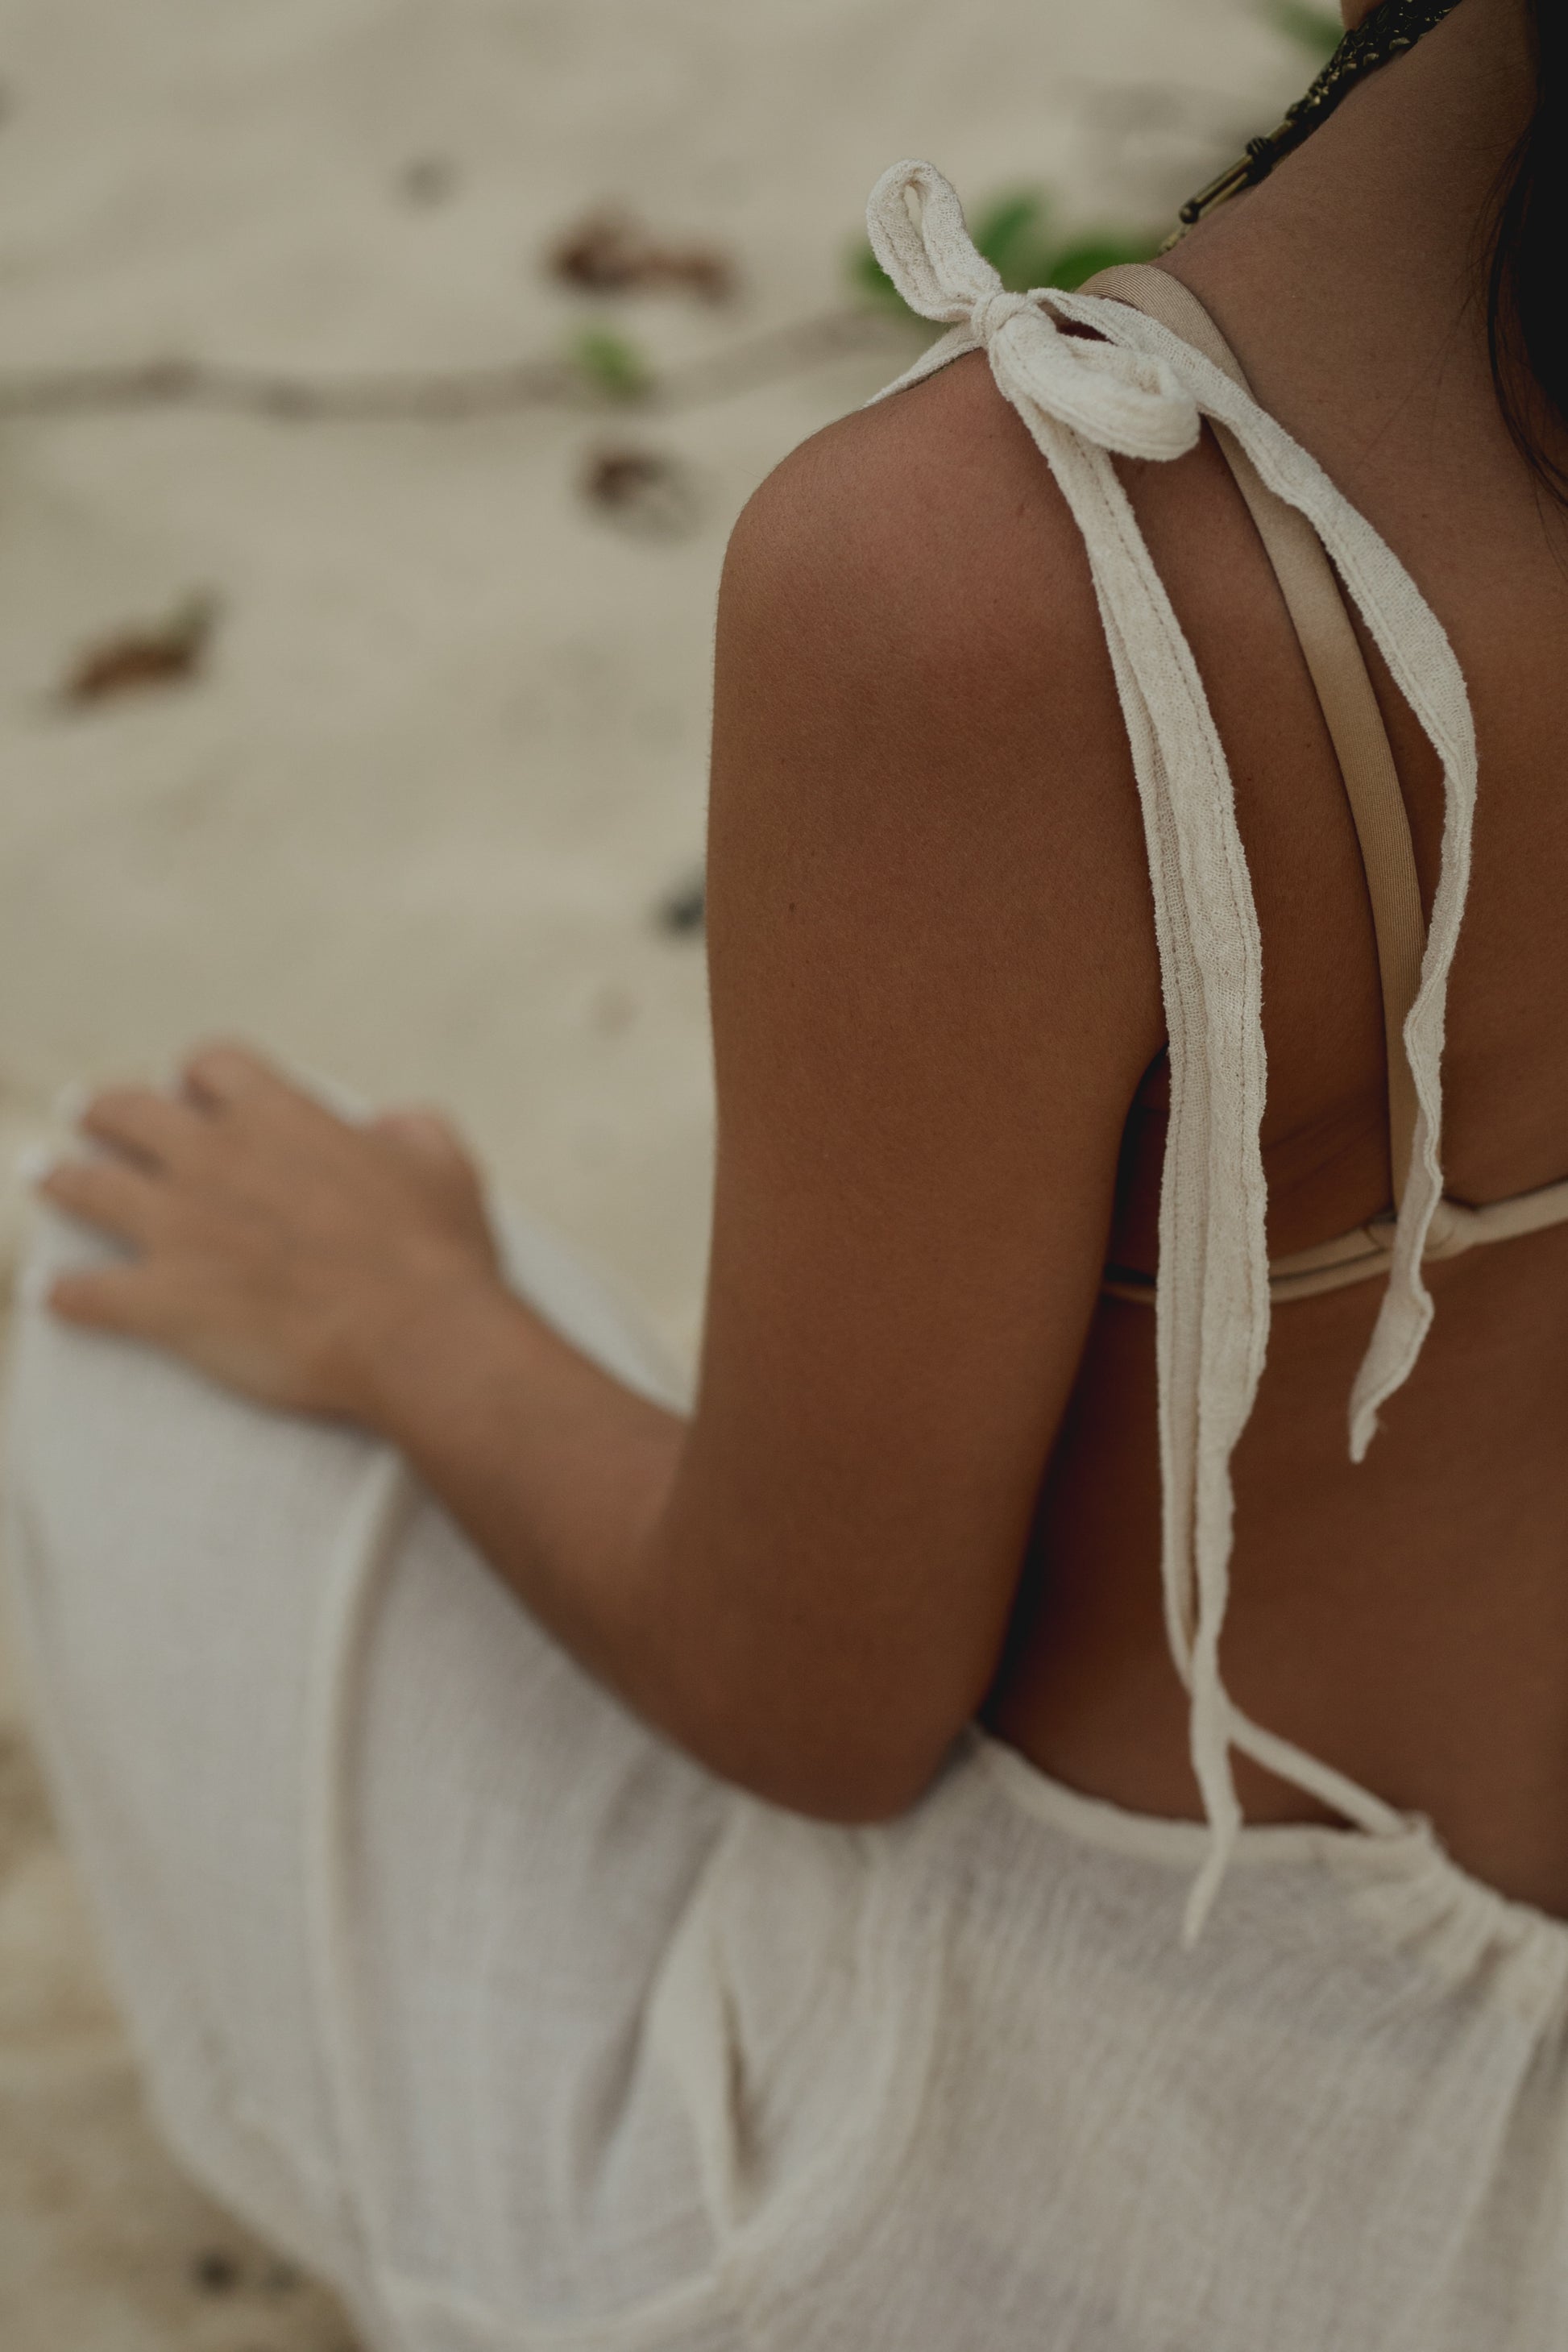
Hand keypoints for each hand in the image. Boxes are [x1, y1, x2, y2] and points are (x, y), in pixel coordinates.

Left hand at [34, 1042, 505, 1420]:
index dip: (196, 1075)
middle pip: (126, 1111)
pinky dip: (66, 1295)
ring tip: (42, 1174)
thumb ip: (409, 1126)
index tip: (189, 1086)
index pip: (209, 1065)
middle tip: (85, 1112)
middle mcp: (212, 1158)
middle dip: (101, 1109)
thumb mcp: (443, 1162)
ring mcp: (179, 1229)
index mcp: (277, 1115)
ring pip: (87, 1186)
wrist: (417, 1338)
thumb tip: (388, 1121)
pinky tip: (53, 1298)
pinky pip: (88, 1293)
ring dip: (59, 1178)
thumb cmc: (440, 1252)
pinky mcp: (164, 1302)